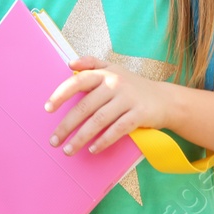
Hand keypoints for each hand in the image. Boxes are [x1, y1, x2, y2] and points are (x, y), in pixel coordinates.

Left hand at [47, 57, 172, 155]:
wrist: (165, 99)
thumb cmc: (132, 86)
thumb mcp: (113, 69)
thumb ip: (92, 63)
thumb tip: (70, 64)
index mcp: (105, 73)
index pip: (78, 81)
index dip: (61, 94)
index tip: (47, 109)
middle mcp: (115, 84)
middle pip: (85, 106)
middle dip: (67, 125)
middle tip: (54, 140)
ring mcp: (128, 99)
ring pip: (99, 120)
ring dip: (81, 137)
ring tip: (69, 150)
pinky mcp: (140, 114)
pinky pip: (118, 130)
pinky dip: (103, 141)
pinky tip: (92, 150)